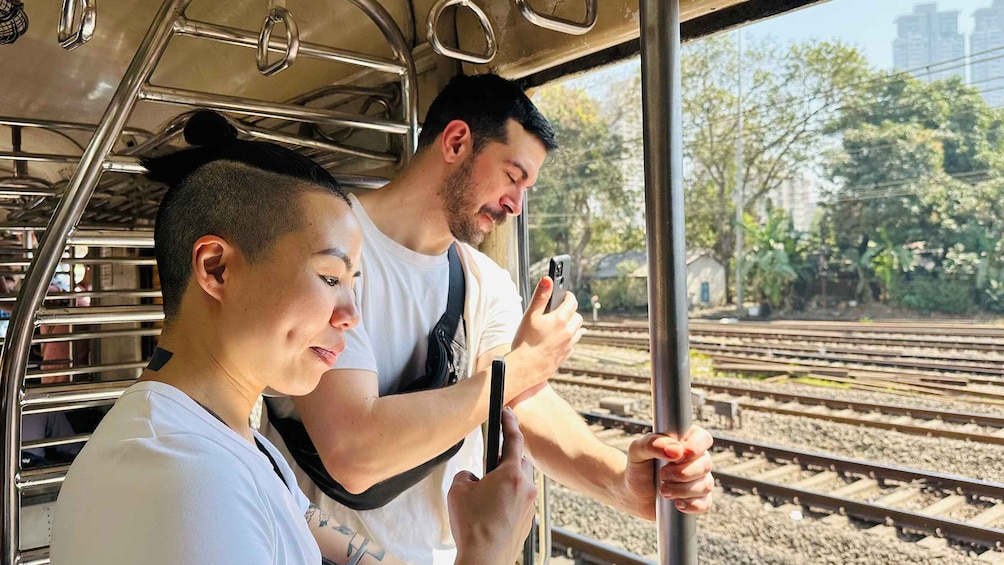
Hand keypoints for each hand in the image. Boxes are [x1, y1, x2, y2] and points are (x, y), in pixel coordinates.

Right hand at [448, 408, 536, 564]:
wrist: (485, 559)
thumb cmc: (473, 527)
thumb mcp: (458, 490)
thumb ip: (465, 475)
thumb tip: (472, 478)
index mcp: (511, 474)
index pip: (514, 439)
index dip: (509, 422)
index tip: (507, 411)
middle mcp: (525, 488)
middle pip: (521, 461)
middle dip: (507, 458)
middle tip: (490, 463)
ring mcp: (529, 506)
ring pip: (522, 482)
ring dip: (508, 480)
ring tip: (488, 491)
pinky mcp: (527, 521)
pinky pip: (520, 501)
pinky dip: (509, 498)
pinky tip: (492, 509)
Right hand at [507, 277, 583, 401]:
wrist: (524, 368)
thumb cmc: (525, 341)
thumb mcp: (530, 315)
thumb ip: (540, 296)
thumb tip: (548, 279)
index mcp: (561, 319)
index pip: (572, 301)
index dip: (568, 296)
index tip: (564, 294)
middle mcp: (569, 332)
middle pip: (578, 316)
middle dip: (571, 311)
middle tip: (560, 310)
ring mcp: (568, 345)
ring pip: (578, 331)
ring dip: (572, 326)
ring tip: (559, 325)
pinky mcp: (565, 356)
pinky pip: (572, 345)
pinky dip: (568, 340)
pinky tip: (556, 341)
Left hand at [622, 425, 713, 519]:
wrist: (633, 493)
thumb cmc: (638, 467)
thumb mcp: (638, 450)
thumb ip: (653, 444)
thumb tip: (676, 451)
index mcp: (685, 440)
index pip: (703, 438)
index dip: (694, 447)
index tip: (678, 456)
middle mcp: (697, 459)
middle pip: (706, 464)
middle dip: (682, 473)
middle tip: (662, 474)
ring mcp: (700, 480)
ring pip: (706, 485)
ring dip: (682, 490)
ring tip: (663, 490)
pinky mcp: (699, 500)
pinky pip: (705, 504)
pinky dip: (691, 505)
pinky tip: (677, 503)